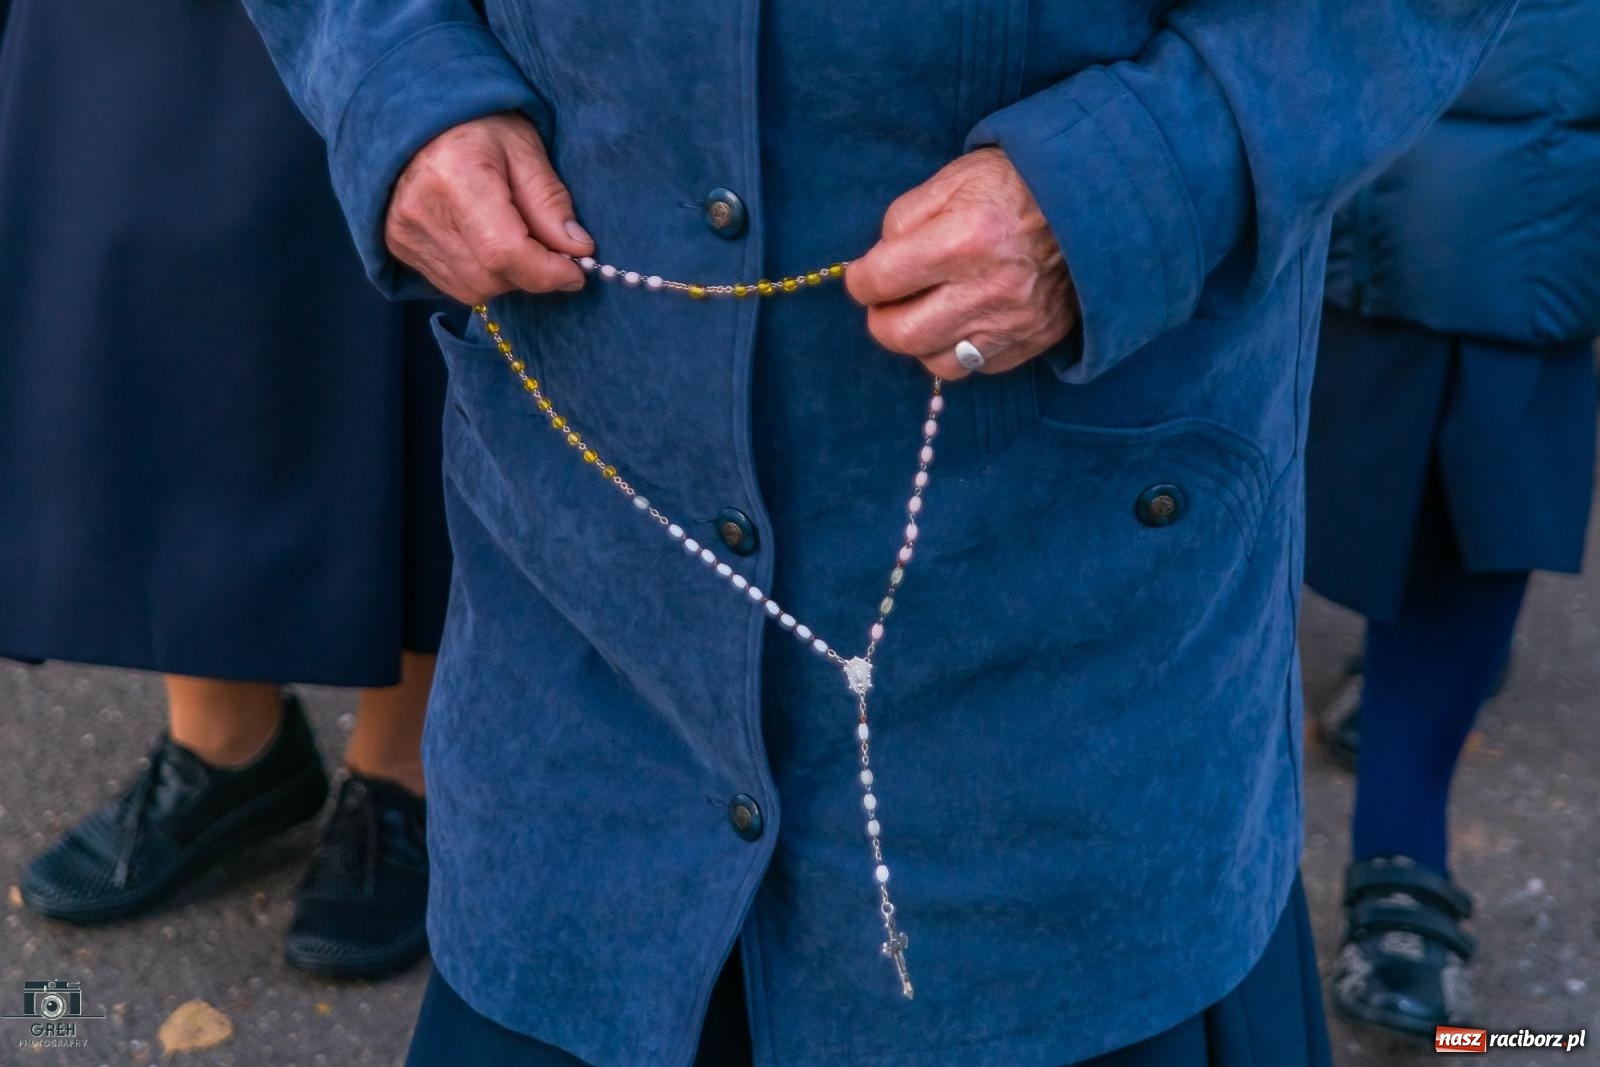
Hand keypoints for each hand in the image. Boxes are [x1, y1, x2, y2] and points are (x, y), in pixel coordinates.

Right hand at [384, 112, 594, 303]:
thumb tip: (579, 250)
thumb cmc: (477, 124)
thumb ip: (550, 201)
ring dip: (508, 277)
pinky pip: (454, 286)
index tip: (577, 272)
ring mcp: (405, 233)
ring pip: (474, 289)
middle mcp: (422, 211)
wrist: (417, 118)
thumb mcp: (524, 148)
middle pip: (491, 277)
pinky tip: (487, 244)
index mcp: (455, 176)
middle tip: (549, 249)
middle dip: (531, 273)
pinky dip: (482, 276)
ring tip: (514, 237)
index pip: (503, 251)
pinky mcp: (398, 247)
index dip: (546, 272)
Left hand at [844, 146, 1077, 379]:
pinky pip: (977, 366)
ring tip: (926, 313)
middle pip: (902, 336)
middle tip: (887, 303)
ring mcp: (1013, 323)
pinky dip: (960, 348)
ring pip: (938, 362)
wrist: (1093, 201)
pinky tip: (963, 320)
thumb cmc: (1016, 183)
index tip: (863, 277)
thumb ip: (904, 220)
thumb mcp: (953, 180)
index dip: (859, 281)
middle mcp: (988, 290)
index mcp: (963, 240)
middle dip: (882, 321)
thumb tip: (877, 262)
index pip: (880, 281)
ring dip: (921, 341)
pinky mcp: (1032, 341)